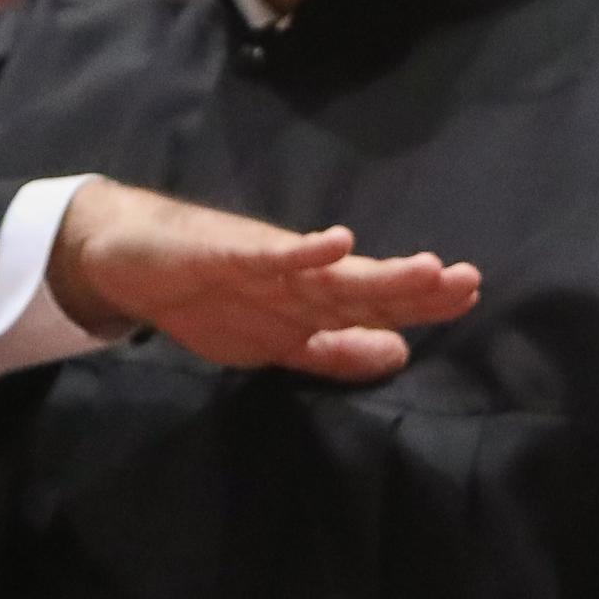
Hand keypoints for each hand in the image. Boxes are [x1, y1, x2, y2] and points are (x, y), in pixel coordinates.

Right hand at [47, 179, 482, 380]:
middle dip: (413, 288)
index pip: (375, 306)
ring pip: (328, 274)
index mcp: (310, 302)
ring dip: (375, 272)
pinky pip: (268, 256)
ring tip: (425, 269)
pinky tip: (338, 243)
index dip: (421, 304)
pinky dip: (302, 252)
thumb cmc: (208, 293)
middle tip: (465, 280)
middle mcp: (297, 280)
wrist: (128, 258)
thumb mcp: (277, 342)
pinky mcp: (224, 254)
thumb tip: (401, 356)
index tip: (470, 296)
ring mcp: (264, 266)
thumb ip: (333, 352)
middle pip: (362, 289)